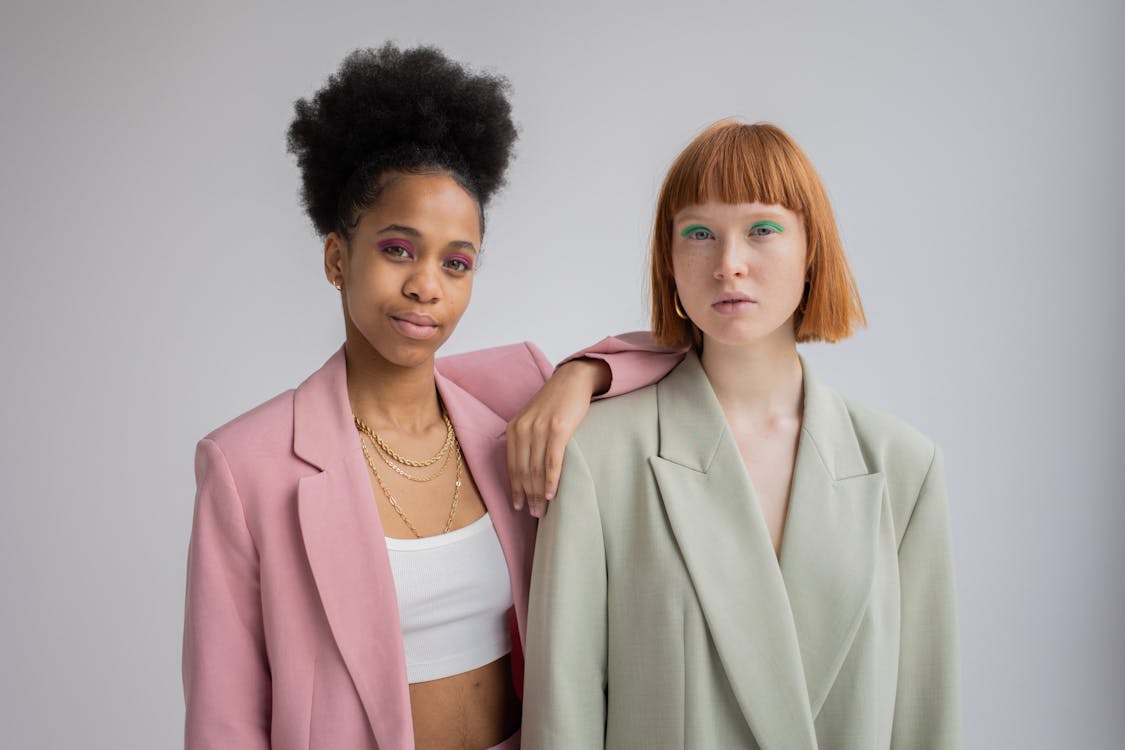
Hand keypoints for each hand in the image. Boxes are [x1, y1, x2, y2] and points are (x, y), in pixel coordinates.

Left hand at [506, 359, 609, 517]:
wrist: (572, 380)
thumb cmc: (555, 402)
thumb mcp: (532, 418)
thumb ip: (526, 439)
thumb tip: (526, 469)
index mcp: (514, 428)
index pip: (512, 465)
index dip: (515, 489)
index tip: (518, 506)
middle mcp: (523, 429)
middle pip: (524, 471)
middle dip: (527, 496)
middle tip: (534, 514)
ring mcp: (540, 429)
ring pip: (536, 469)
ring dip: (539, 493)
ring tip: (542, 510)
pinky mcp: (559, 429)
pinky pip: (552, 461)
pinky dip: (551, 481)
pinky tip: (552, 494)